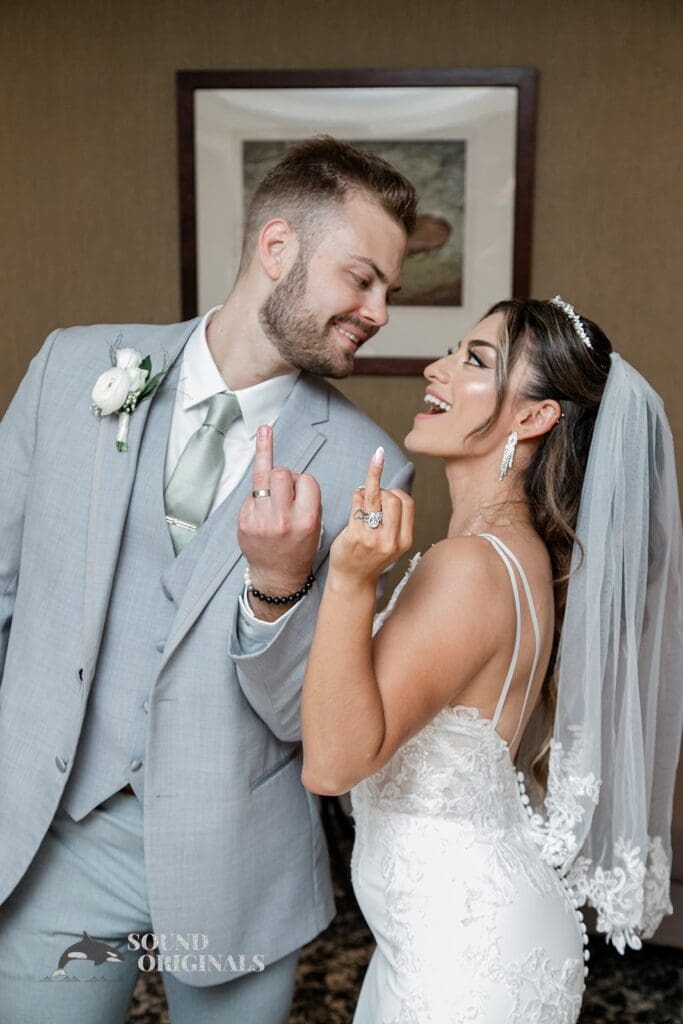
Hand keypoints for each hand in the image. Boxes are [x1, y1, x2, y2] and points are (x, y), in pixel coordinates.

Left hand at [238, 425, 321, 602]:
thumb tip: (288, 469)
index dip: (304, 482)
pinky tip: (259, 503)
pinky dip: (256, 495)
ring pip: (263, 474)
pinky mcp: (244, 522)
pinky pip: (251, 494)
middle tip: (284, 485)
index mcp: (307, 519)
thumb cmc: (299, 547)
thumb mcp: (315, 524)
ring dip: (267, 463)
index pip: (307, 479)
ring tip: (265, 432)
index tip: (301, 490)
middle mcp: (283, 519)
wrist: (278, 575)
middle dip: (284, 473)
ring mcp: (261, 521)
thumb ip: (307, 497)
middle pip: (282, 472)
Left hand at [329, 446, 414, 584]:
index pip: (408, 503)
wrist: (353, 580)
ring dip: (368, 486)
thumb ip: (397, 523)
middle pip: (392, 498)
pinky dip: (357, 495)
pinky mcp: (354, 535)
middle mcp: (390, 540)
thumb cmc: (371, 557)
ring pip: (374, 497)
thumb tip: (389, 490)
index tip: (390, 492)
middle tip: (375, 495)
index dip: (398, 492)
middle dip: (383, 490)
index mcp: (404, 541)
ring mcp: (372, 538)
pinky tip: (356, 498)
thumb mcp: (393, 545)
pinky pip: (357, 503)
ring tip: (363, 490)